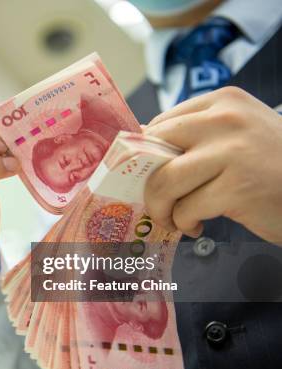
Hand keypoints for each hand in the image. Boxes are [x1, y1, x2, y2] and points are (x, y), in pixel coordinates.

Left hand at [144, 86, 281, 242]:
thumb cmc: (273, 167)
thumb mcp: (237, 136)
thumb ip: (196, 137)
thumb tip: (140, 148)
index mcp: (223, 102)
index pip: (159, 124)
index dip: (144, 156)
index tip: (145, 176)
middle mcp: (226, 120)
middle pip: (154, 150)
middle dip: (146, 183)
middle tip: (157, 202)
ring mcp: (233, 152)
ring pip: (163, 182)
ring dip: (161, 209)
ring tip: (175, 219)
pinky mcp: (238, 187)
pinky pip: (186, 209)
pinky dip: (184, 223)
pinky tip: (198, 226)